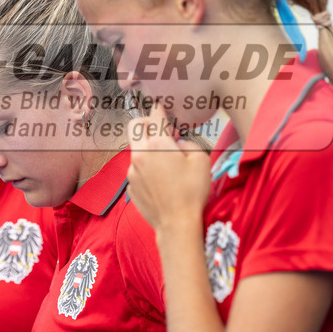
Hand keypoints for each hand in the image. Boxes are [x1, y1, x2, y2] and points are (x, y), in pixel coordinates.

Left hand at [127, 104, 211, 233]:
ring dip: (148, 148)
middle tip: (159, 128)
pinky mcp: (130, 186)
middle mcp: (140, 155)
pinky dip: (146, 168)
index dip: (159, 109)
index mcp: (158, 145)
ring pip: (136, 149)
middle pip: (134, 126)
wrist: (177, 224)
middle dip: (146, 122)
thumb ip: (188, 143)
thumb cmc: (192, 192)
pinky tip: (161, 180)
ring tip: (167, 161)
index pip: (155, 117)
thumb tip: (178, 144)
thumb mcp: (201, 161)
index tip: (160, 107)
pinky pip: (137, 169)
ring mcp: (132, 171)